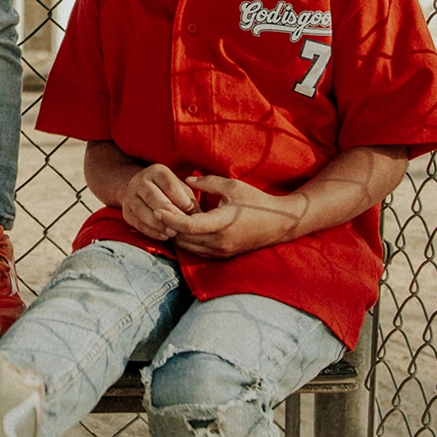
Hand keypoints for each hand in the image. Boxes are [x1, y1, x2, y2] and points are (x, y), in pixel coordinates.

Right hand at [119, 164, 197, 240]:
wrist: (143, 193)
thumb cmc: (169, 193)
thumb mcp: (181, 190)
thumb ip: (189, 200)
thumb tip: (198, 215)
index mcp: (156, 171)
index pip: (169, 185)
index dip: (182, 201)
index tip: (192, 213)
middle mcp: (140, 180)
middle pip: (153, 196)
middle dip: (169, 213)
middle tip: (182, 226)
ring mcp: (130, 196)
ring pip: (142, 210)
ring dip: (159, 224)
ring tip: (173, 232)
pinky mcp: (126, 212)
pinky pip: (137, 223)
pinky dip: (151, 231)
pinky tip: (164, 236)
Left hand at [168, 174, 307, 259]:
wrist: (279, 223)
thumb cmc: (256, 201)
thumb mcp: (232, 186)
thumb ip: (207, 182)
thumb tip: (186, 180)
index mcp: (222, 223)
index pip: (188, 225)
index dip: (170, 218)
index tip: (157, 209)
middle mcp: (220, 242)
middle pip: (184, 238)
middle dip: (169, 226)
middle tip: (158, 210)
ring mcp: (221, 252)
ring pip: (188, 247)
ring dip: (176, 234)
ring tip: (169, 218)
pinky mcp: (222, 256)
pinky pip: (197, 251)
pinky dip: (187, 240)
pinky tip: (183, 227)